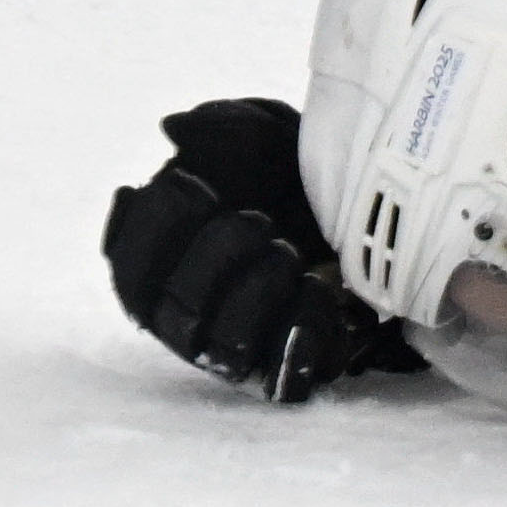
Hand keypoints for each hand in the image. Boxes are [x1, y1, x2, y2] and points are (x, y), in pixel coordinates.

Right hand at [102, 94, 412, 403]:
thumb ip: (221, 126)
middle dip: (210, 259)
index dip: (146, 230)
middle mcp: (191, 313)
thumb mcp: (266, 135)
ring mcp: (236, 348)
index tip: (190, 184)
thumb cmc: (298, 176)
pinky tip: (319, 288)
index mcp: (168, 261)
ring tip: (288, 253)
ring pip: (220, 350)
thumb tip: (174, 130)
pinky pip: (282, 381)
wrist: (379, 209)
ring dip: (252, 298)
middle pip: (168, 311)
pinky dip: (300, 333)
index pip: (126, 268)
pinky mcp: (288, 371)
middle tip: (256, 219)